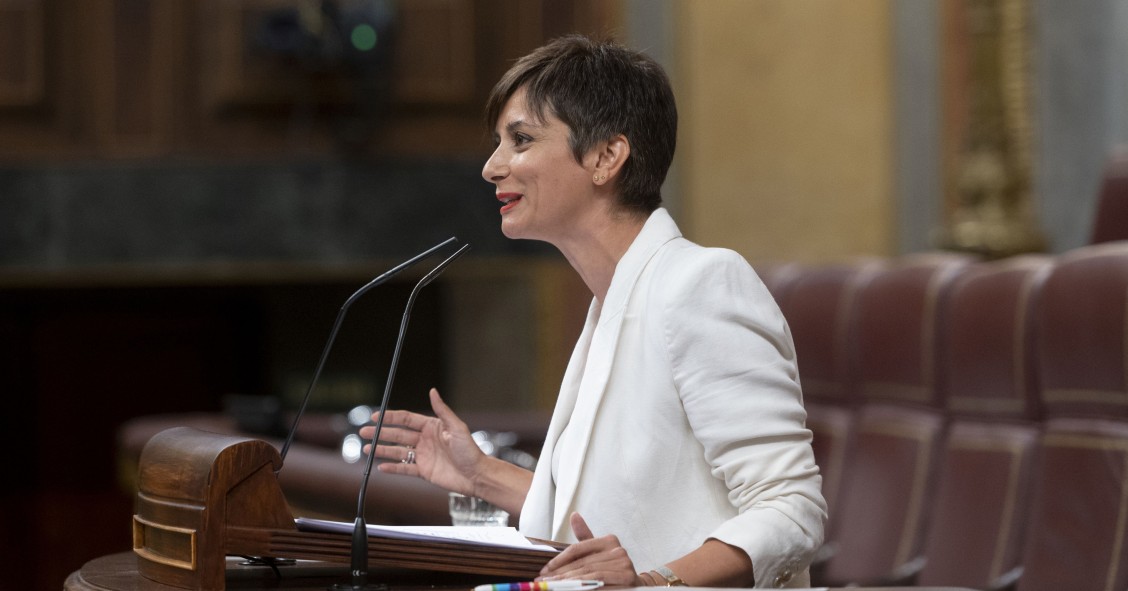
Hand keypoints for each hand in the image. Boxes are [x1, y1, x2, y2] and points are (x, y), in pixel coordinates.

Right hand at [360, 388, 485, 495]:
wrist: (476, 475)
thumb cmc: (470, 450)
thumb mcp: (457, 428)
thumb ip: (442, 410)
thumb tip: (433, 391)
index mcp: (432, 427)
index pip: (406, 419)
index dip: (390, 417)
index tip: (375, 416)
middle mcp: (425, 440)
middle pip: (398, 434)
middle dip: (380, 433)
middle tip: (364, 431)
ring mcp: (423, 456)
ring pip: (398, 451)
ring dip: (382, 450)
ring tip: (366, 449)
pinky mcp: (424, 471)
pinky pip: (404, 468)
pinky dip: (393, 467)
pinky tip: (381, 466)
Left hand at [537, 513, 643, 586]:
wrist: (636, 584)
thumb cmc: (612, 568)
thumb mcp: (598, 552)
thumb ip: (585, 537)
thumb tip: (574, 515)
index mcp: (609, 540)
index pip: (577, 549)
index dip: (558, 560)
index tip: (544, 570)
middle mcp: (618, 550)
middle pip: (582, 563)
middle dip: (561, 574)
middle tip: (544, 582)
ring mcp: (624, 564)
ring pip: (589, 575)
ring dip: (570, 582)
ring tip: (554, 587)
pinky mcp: (627, 578)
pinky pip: (600, 583)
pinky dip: (586, 588)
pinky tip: (574, 589)